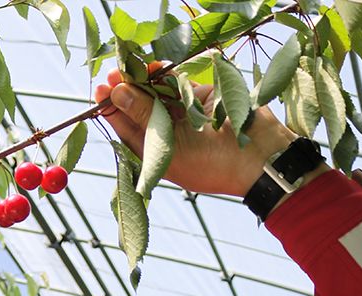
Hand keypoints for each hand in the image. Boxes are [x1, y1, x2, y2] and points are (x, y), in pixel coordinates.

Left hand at [94, 65, 306, 198]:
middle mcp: (168, 135)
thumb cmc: (214, 164)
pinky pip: (179, 86)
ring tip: (130, 64)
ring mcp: (185, 117)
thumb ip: (145, 116)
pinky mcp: (202, 100)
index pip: (127, 130)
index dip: (113, 110)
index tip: (100, 91)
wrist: (261, 158)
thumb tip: (116, 93)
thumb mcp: (172, 144)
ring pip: (158, 94)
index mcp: (157, 155)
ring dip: (145, 80)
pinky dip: (167, 75)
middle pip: (140, 109)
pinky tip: (155, 65)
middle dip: (127, 91)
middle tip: (113, 72)